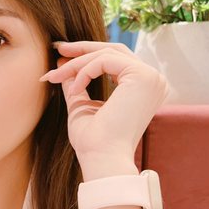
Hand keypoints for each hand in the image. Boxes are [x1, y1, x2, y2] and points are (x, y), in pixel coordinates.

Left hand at [40, 41, 168, 179]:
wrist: (102, 160)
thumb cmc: (93, 142)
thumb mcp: (82, 106)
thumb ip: (77, 84)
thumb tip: (63, 64)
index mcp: (143, 88)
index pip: (116, 59)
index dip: (87, 55)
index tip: (61, 56)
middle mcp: (153, 81)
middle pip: (114, 50)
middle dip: (83, 48)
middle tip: (58, 48)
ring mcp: (152, 78)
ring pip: (107, 54)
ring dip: (77, 63)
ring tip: (55, 76)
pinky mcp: (143, 77)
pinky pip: (106, 61)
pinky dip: (85, 71)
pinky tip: (73, 90)